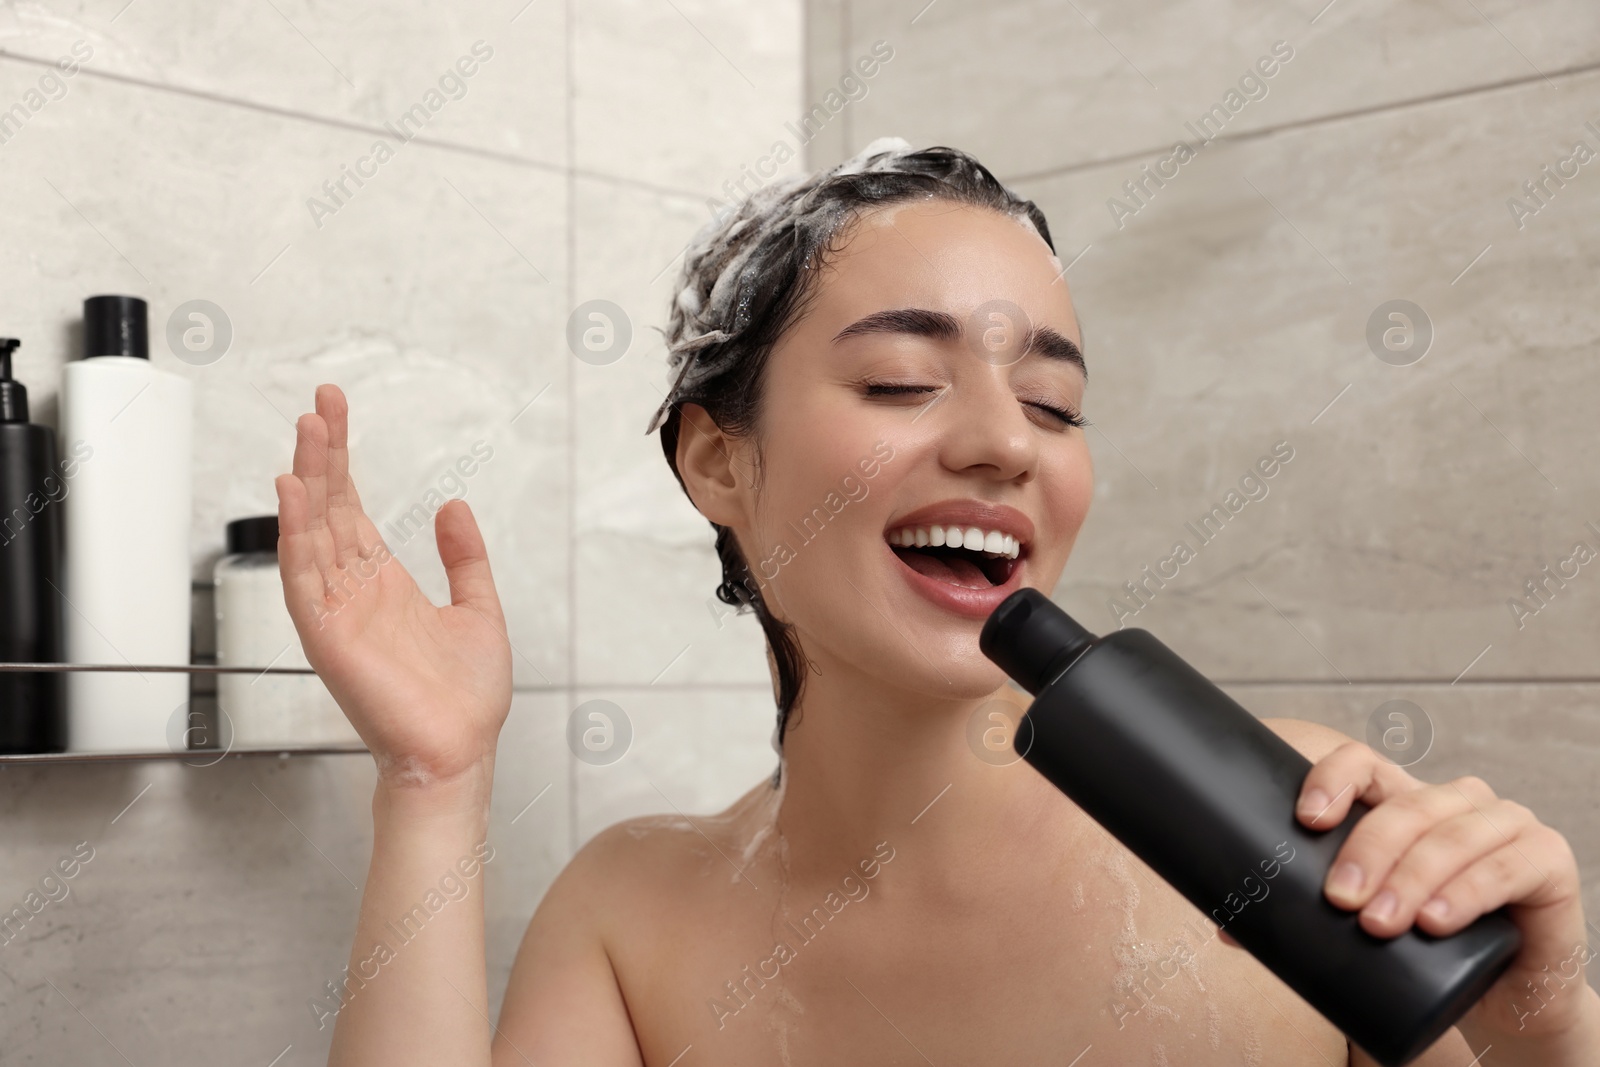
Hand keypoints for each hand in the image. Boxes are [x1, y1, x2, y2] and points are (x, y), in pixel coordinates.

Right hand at [274, 384, 512, 791]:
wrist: (461, 751)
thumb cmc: (466, 698)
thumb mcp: (479, 608)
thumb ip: (464, 557)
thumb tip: (454, 506)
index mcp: (383, 583)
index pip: (351, 508)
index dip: (341, 461)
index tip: (334, 412)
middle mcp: (353, 591)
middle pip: (328, 509)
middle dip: (321, 454)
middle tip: (320, 401)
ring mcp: (335, 612)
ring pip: (310, 533)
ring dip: (305, 481)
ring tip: (306, 431)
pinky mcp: (328, 638)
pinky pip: (302, 579)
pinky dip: (295, 536)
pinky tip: (293, 495)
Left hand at [1295, 742, 1599, 1057]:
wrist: (1505, 995)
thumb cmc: (1427, 949)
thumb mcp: (1366, 922)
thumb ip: (1306, 918)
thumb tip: (1227, 929)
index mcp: (1405, 801)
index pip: (1364, 764)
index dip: (1333, 779)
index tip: (1306, 819)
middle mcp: (1454, 801)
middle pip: (1404, 805)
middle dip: (1366, 850)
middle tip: (1338, 899)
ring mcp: (1504, 824)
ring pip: (1450, 836)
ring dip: (1411, 878)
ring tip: (1379, 922)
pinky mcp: (1546, 858)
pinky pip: (1506, 866)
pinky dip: (1467, 893)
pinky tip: (1438, 920)